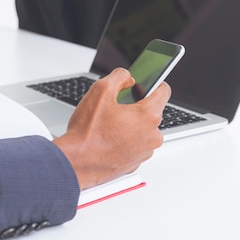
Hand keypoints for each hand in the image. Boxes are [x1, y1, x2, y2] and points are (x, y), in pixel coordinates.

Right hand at [53, 68, 168, 188]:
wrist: (76, 163)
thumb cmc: (88, 133)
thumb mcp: (100, 91)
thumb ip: (119, 77)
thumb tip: (128, 78)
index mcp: (148, 116)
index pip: (163, 91)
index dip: (153, 83)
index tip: (144, 84)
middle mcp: (152, 136)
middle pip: (151, 112)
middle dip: (135, 106)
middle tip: (115, 107)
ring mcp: (145, 152)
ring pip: (143, 129)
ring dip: (130, 125)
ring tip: (108, 125)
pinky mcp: (136, 163)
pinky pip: (135, 145)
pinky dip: (125, 140)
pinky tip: (108, 138)